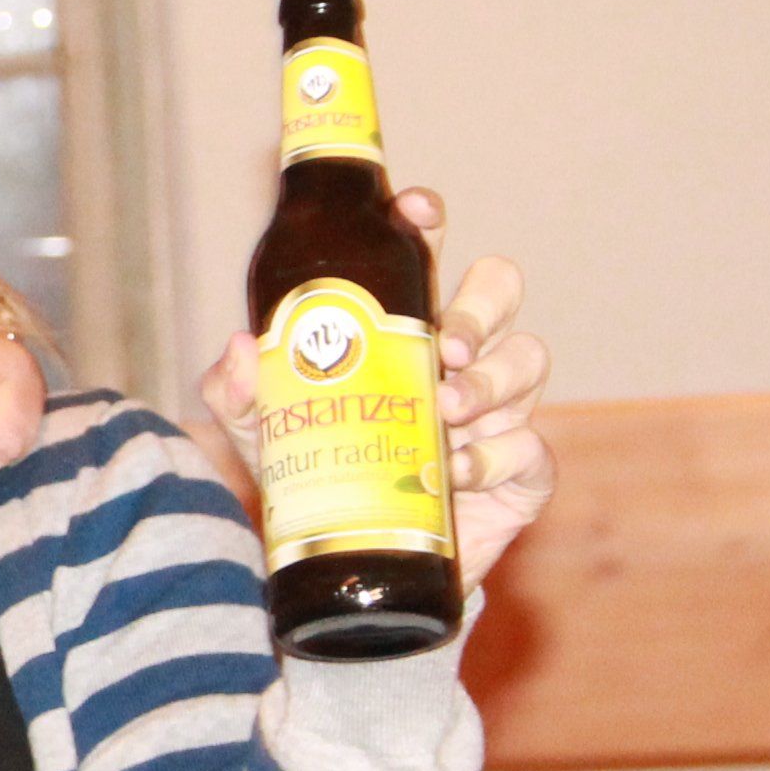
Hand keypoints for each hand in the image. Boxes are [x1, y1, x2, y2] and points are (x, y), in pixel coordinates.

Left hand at [199, 188, 554, 588]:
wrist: (349, 558)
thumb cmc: (317, 468)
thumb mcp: (262, 429)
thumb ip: (239, 390)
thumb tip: (242, 348)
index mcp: (402, 321)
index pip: (428, 251)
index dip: (427, 222)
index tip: (416, 213)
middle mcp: (459, 354)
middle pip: (499, 290)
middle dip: (478, 308)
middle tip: (443, 344)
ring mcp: (496, 411)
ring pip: (527, 360)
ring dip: (490, 381)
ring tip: (446, 408)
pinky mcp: (519, 473)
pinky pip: (530, 449)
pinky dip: (493, 457)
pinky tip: (455, 470)